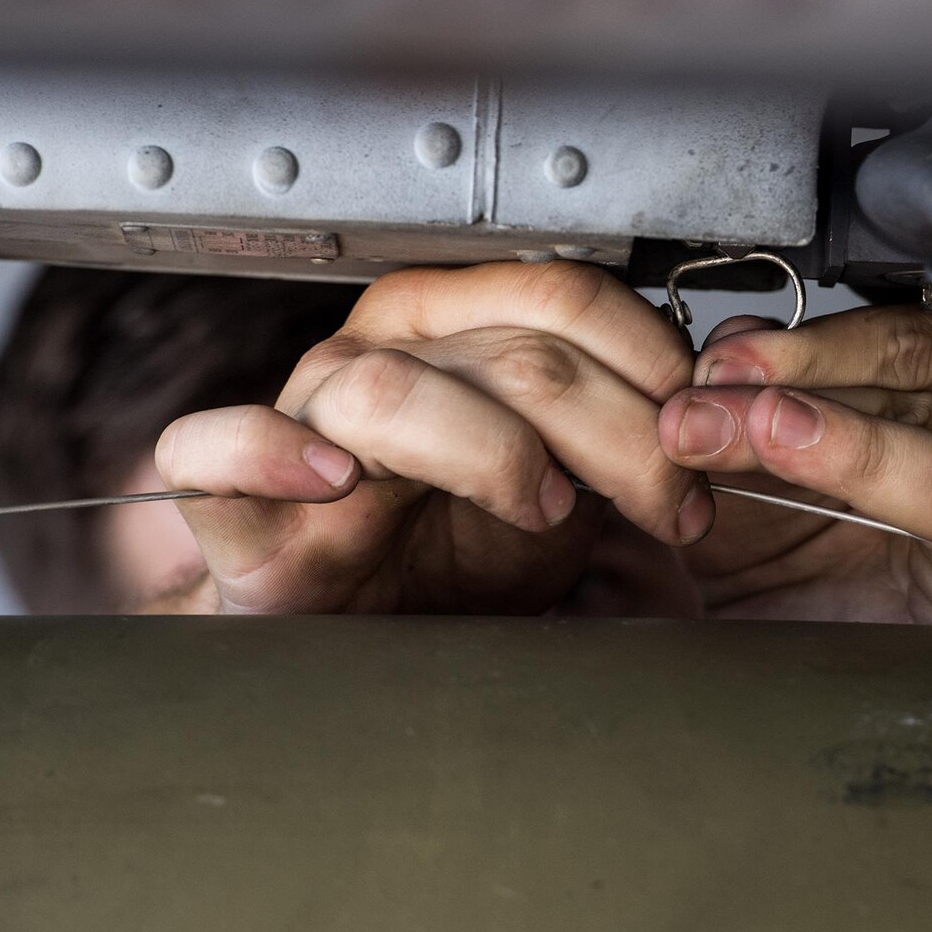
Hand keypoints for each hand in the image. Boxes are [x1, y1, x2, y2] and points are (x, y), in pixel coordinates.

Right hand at [145, 261, 710, 613]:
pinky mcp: (225, 493)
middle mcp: (381, 348)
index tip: (705, 439)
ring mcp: (300, 413)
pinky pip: (217, 445)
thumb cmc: (460, 555)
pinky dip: (272, 454)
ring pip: (394, 392)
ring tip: (545, 511)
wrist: (365, 636)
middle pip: (514, 355)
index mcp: (459, 322)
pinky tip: (339, 485)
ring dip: (496, 455)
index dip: (652, 365)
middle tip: (671, 506)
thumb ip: (619, 433)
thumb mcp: (569, 484)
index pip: (564, 294)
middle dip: (620, 436)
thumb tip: (714, 413)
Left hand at [656, 307, 931, 628]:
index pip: (899, 338)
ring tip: (782, 440)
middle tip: (715, 409)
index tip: (719, 369)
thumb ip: (748, 401)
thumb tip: (731, 347)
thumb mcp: (751, 476)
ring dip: (870, 455)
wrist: (819, 679)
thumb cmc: (803, 563)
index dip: (806, 347)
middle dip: (811, 390)